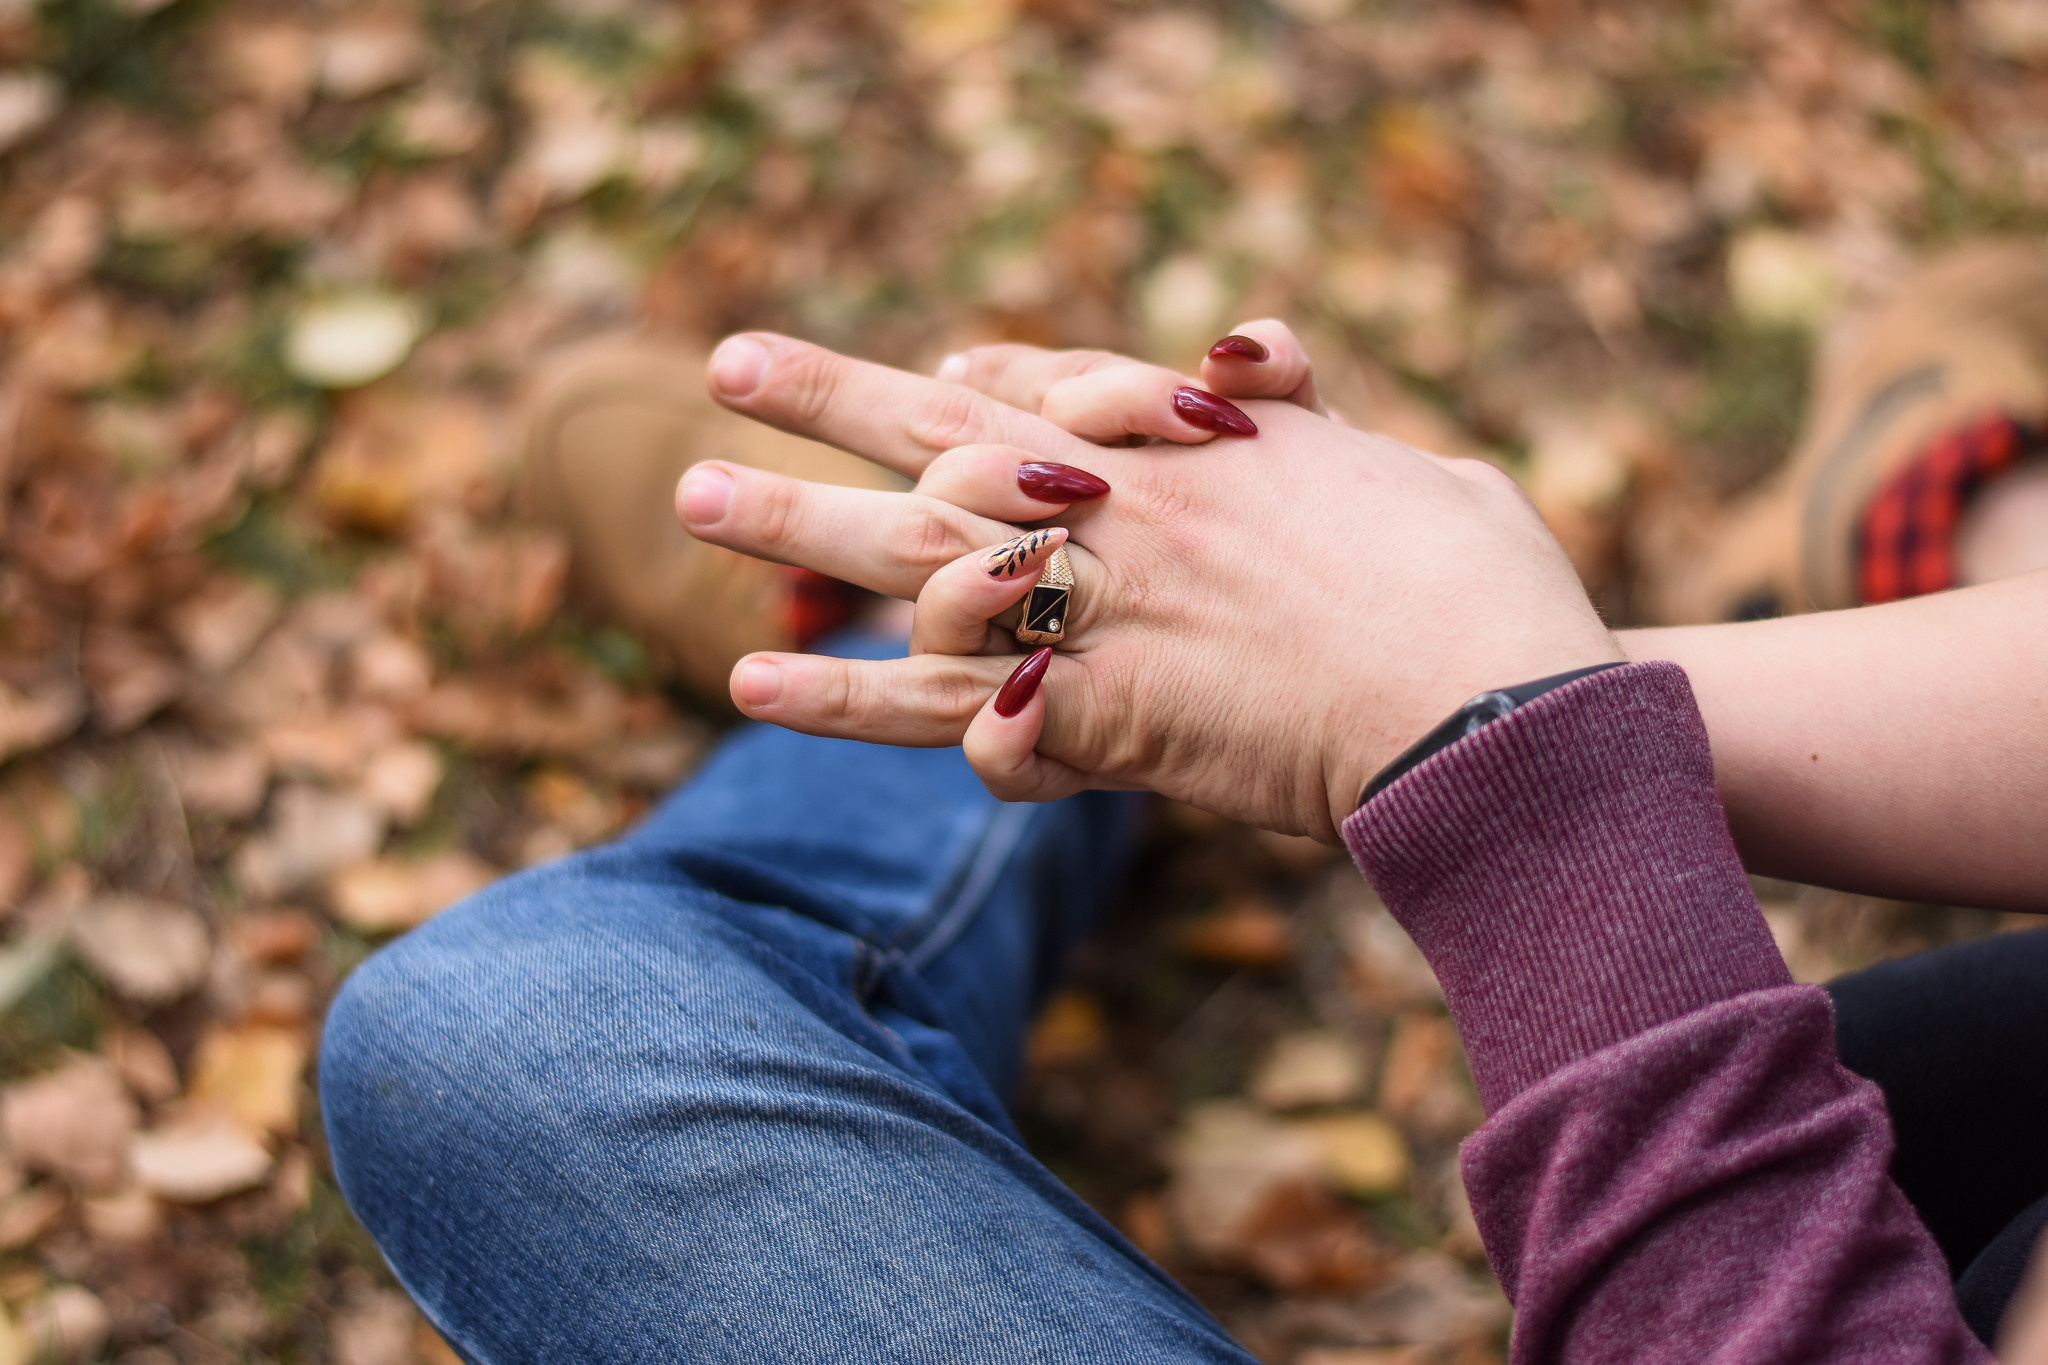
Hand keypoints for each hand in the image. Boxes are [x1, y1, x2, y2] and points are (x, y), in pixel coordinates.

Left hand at [685, 333, 1619, 840]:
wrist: (1502, 707)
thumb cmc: (1489, 592)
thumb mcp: (1415, 472)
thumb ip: (1318, 420)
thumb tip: (1270, 359)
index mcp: (1202, 443)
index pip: (1052, 395)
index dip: (975, 385)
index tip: (929, 374)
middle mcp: (1130, 506)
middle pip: (949, 440)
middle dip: (833, 397)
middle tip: (731, 363)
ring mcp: (1101, 606)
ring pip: (912, 554)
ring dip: (794, 520)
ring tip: (689, 492)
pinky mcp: (1093, 717)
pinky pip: (942, 712)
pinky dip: (845, 699)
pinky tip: (751, 680)